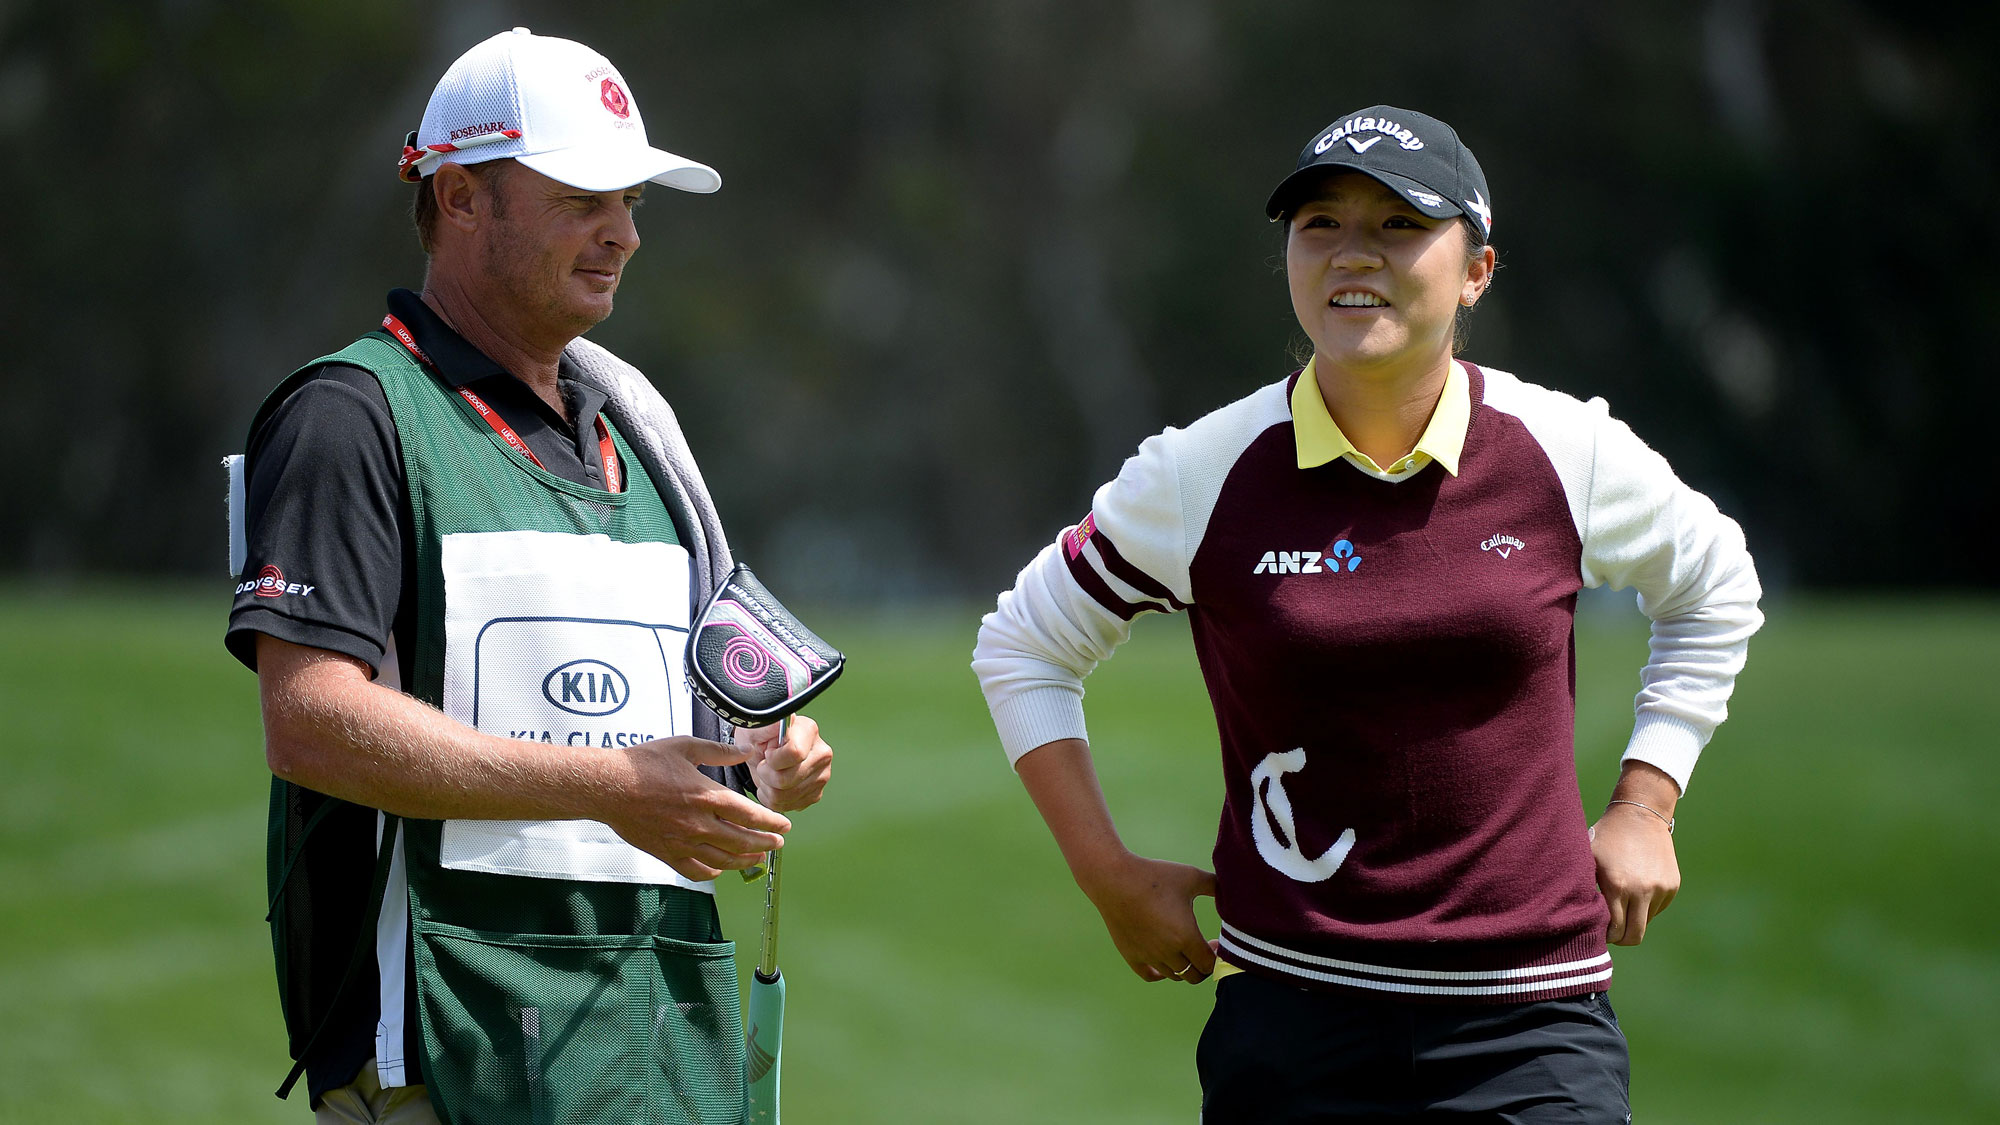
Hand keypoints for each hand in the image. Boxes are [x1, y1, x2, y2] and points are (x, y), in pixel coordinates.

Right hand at [605, 736, 791, 882]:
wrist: (608, 787)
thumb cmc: (644, 764)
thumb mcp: (685, 747)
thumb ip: (719, 751)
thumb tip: (745, 752)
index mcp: (707, 796)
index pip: (750, 815)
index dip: (772, 823)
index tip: (784, 825)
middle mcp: (699, 823)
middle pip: (742, 841)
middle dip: (765, 844)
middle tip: (778, 844)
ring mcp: (682, 842)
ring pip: (723, 860)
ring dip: (745, 861)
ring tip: (758, 858)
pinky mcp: (666, 853)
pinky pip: (695, 870)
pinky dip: (712, 872)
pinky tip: (720, 869)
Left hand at [736, 713, 833, 812]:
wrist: (763, 752)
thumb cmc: (759, 738)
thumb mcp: (756, 727)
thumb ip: (768, 724)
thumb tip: (784, 721)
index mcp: (809, 731)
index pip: (794, 753)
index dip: (773, 759)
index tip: (767, 753)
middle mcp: (821, 753)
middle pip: (787, 779)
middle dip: (766, 776)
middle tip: (763, 766)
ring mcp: (822, 775)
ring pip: (786, 796)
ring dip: (768, 789)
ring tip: (766, 776)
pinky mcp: (816, 794)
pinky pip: (788, 806)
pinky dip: (774, 800)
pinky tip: (774, 786)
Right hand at [1077, 851, 1218, 983]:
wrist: (1114, 878)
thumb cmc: (1154, 876)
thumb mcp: (1190, 876)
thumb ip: (1216, 886)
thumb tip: (1232, 889)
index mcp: (1186, 937)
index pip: (1210, 964)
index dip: (1217, 956)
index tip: (1216, 941)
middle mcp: (1168, 952)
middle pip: (1194, 976)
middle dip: (1204, 966)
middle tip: (1204, 948)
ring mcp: (1148, 956)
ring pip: (1175, 975)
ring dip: (1185, 967)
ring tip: (1186, 949)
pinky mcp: (1131, 955)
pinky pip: (1151, 976)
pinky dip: (1162, 973)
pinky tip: (1166, 961)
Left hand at [1590, 803, 1679, 944]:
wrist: (1639, 815)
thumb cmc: (1606, 838)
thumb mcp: (1588, 859)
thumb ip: (1584, 889)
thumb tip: (1577, 918)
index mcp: (1617, 885)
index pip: (1614, 930)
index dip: (1606, 936)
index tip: (1599, 931)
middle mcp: (1642, 890)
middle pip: (1634, 936)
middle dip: (1621, 938)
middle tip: (1611, 932)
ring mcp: (1660, 888)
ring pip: (1646, 922)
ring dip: (1634, 919)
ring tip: (1622, 902)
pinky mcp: (1672, 886)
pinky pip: (1657, 909)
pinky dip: (1646, 906)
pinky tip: (1636, 888)